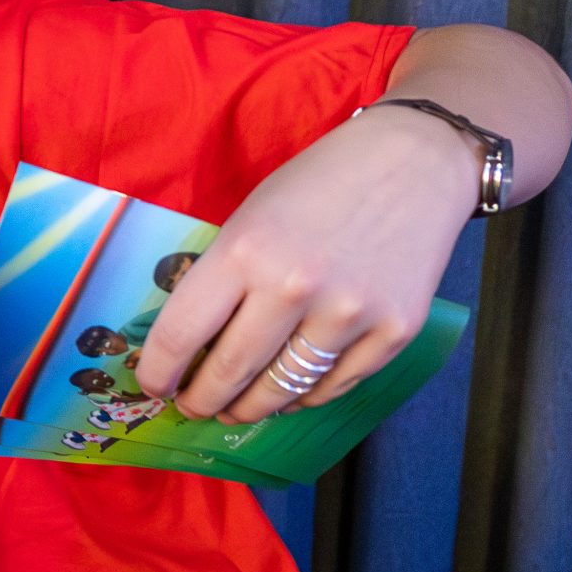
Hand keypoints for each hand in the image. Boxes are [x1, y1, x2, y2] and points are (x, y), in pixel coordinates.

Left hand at [136, 104, 479, 423]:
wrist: (417, 162)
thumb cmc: (319, 186)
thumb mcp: (251, 219)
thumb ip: (221, 279)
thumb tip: (190, 346)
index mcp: (245, 252)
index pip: (181, 334)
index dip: (158, 372)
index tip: (154, 386)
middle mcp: (294, 288)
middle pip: (230, 374)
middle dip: (202, 400)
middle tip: (194, 407)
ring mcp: (349, 314)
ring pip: (282, 392)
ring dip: (250, 409)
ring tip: (236, 409)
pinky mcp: (395, 331)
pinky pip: (334, 387)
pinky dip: (305, 397)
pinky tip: (290, 395)